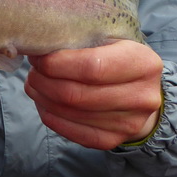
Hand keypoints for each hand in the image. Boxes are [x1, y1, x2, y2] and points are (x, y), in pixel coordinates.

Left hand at [24, 40, 162, 149]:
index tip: (39, 57)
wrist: (141, 89)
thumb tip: (39, 40)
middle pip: (77, 94)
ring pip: (71, 113)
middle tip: (33, 70)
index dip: (57, 64)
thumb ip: (81, 36)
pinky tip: (43, 100)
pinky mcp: (113, 140)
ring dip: (43, 97)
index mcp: (143, 62)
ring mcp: (130, 123)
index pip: (93, 67)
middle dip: (45, 81)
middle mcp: (142, 96)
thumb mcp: (110, 37)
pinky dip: (50, 116)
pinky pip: (71, 132)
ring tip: (34, 82)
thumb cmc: (116, 56)